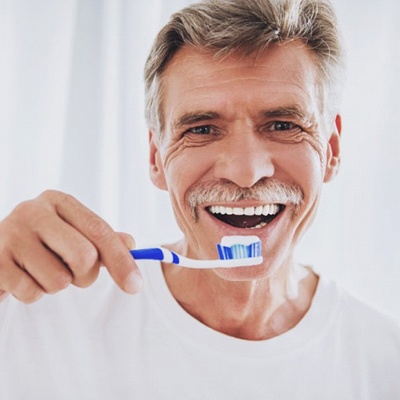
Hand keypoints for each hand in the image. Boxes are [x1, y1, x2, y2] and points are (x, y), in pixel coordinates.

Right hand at [0, 190, 141, 303]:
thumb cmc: (44, 242)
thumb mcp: (73, 233)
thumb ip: (102, 239)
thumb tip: (131, 244)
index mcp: (58, 201)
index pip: (99, 231)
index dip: (121, 260)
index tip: (136, 286)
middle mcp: (33, 211)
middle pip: (84, 256)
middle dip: (86, 276)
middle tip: (75, 275)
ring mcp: (10, 234)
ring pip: (59, 280)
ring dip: (58, 285)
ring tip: (44, 272)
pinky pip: (33, 293)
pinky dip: (35, 293)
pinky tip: (24, 277)